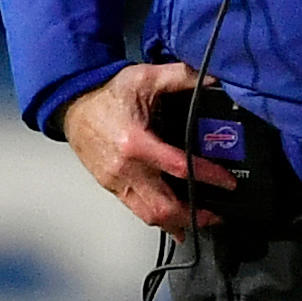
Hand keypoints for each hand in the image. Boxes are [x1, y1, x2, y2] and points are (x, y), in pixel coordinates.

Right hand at [64, 62, 237, 233]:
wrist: (73, 104)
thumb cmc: (107, 93)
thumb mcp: (145, 77)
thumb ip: (180, 76)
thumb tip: (213, 76)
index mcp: (136, 143)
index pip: (180, 167)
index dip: (208, 177)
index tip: (228, 183)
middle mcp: (126, 168)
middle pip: (164, 206)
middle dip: (194, 215)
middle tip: (217, 215)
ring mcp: (116, 181)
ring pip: (150, 216)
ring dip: (177, 224)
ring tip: (199, 222)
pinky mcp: (111, 187)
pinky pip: (137, 210)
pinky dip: (158, 219)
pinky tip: (173, 223)